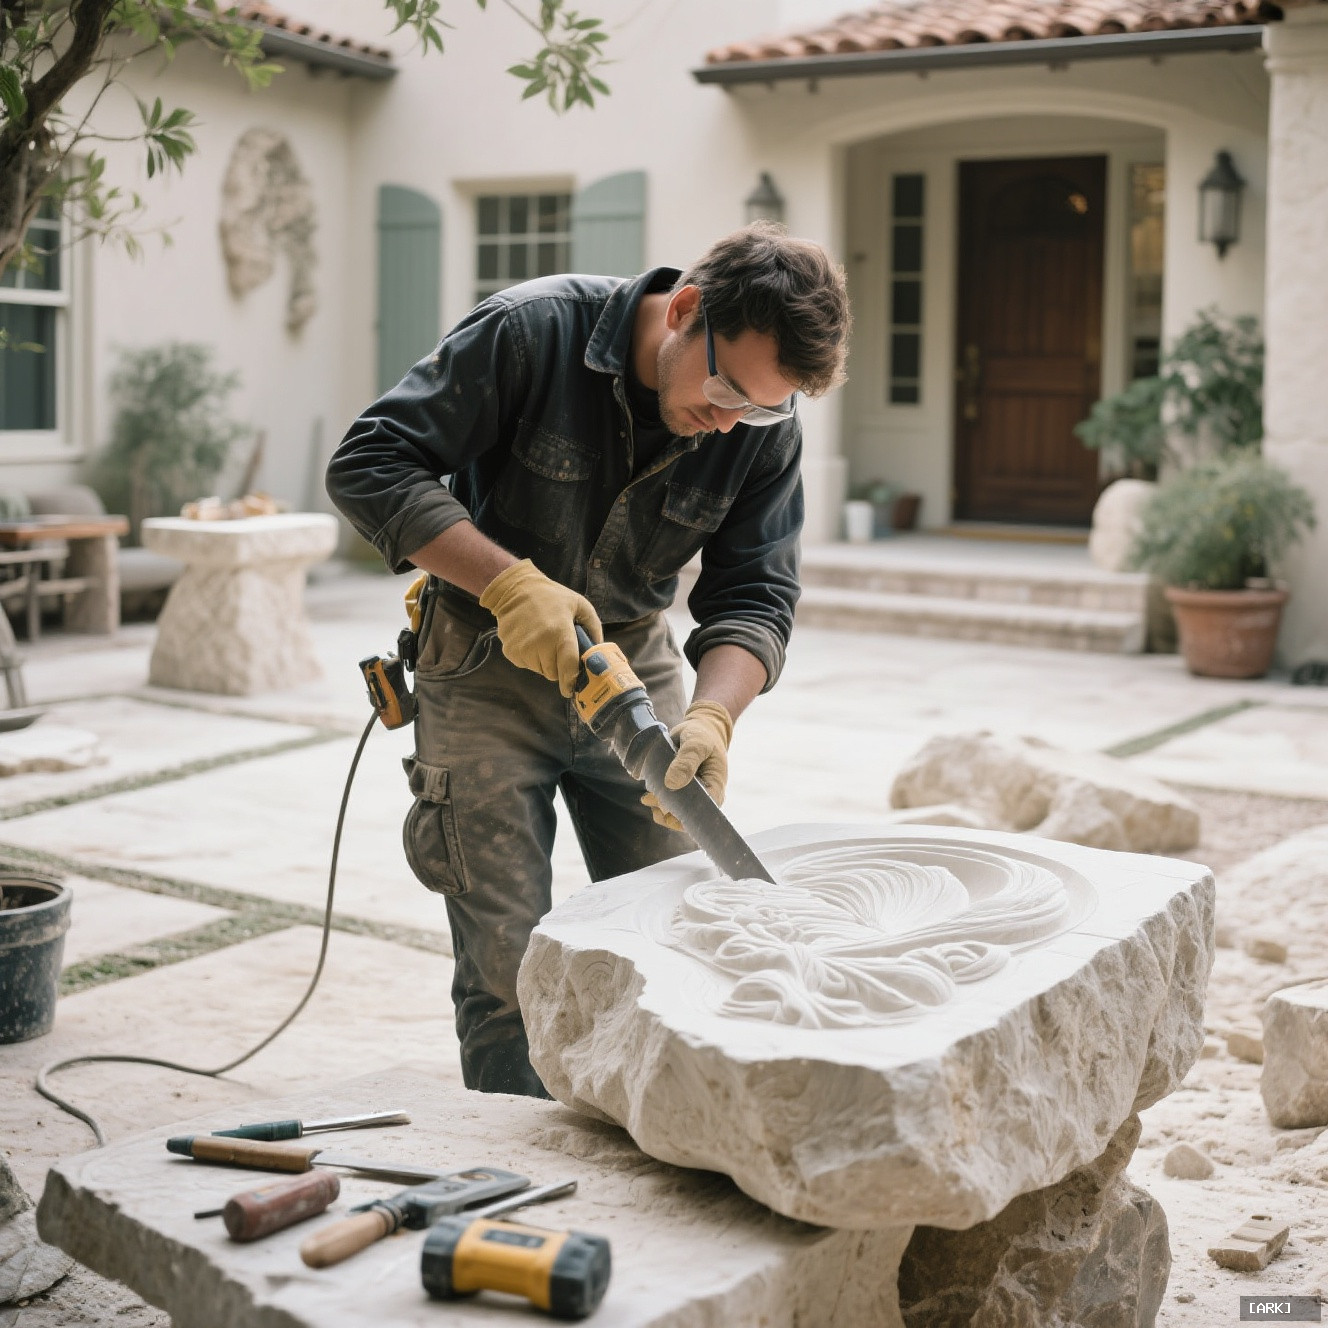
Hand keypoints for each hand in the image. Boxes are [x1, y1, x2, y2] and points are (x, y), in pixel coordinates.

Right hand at [478, 559, 602, 696]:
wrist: (515, 589)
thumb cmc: (551, 596)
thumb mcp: (579, 604)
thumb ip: (593, 627)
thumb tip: (598, 649)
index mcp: (560, 632)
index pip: (567, 666)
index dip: (570, 681)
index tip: (571, 690)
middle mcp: (540, 644)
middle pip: (553, 673)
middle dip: (558, 665)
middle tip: (556, 646)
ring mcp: (523, 649)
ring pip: (539, 670)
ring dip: (543, 661)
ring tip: (542, 639)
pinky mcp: (511, 652)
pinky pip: (526, 665)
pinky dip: (530, 657)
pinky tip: (529, 639)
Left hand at [642, 699, 733, 830]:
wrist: (699, 730)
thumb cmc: (702, 736)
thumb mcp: (696, 743)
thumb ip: (686, 761)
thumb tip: (671, 784)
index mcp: (715, 787)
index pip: (705, 811)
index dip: (687, 815)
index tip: (669, 809)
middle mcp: (704, 797)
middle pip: (687, 816)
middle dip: (668, 811)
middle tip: (653, 798)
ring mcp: (691, 796)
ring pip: (675, 813)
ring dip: (659, 808)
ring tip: (648, 797)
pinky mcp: (679, 793)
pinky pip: (668, 806)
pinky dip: (656, 803)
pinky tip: (648, 797)